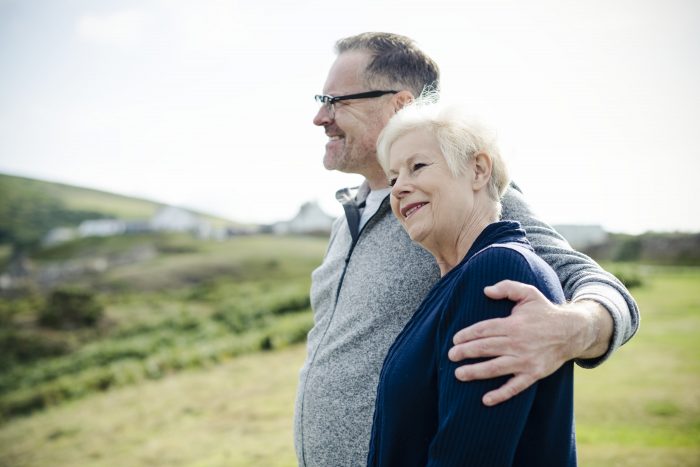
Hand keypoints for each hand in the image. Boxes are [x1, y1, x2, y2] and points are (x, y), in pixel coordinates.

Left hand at [448, 280, 608, 405]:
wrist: (572, 332)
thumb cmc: (545, 312)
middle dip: (465, 352)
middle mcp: (517, 343)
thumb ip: (507, 287)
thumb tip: (486, 290)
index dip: (467, 335)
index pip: (483, 330)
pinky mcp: (533, 374)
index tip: (455, 340)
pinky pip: (515, 387)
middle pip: (485, 348)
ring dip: (475, 372)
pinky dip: (500, 394)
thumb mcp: (528, 293)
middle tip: (450, 356)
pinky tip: (486, 400)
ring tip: (458, 374)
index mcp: (513, 324)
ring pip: (494, 368)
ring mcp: (525, 360)